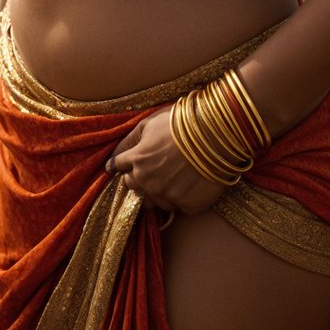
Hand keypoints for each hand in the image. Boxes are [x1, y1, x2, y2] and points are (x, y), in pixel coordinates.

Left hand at [107, 106, 226, 216]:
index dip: (122, 164)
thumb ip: (130, 141)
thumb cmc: (181, 123)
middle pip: (133, 187)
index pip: (120, 167)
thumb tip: (113, 159)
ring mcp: (168, 195)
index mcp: (137, 160)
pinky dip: (182, 198)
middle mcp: (148, 181)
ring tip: (172, 177)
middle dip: (138, 179)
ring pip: (154, 201)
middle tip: (152, 169)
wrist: (215, 134)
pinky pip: (180, 207)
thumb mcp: (150, 123)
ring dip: (158, 192)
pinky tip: (190, 184)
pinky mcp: (188, 205)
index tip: (123, 165)